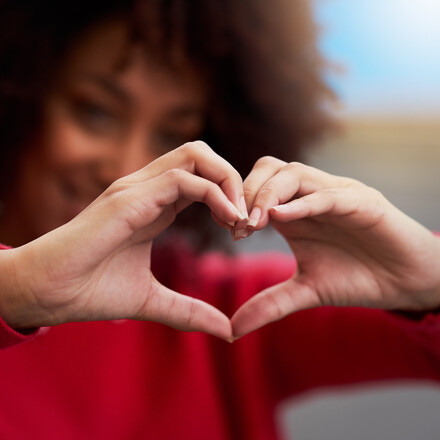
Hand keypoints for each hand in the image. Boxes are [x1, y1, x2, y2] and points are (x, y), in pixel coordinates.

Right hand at [0, 142, 245, 340]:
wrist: (48, 292)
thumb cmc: (91, 291)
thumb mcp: (152, 300)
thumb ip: (190, 311)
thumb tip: (226, 331)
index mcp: (154, 206)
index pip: (201, 178)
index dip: (229, 198)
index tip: (242, 231)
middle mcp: (147, 189)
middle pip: (202, 155)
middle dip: (234, 180)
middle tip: (246, 219)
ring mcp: (137, 189)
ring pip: (196, 155)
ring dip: (228, 182)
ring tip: (240, 219)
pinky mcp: (129, 198)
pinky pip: (183, 179)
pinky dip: (215, 194)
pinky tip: (229, 221)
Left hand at [231, 157, 439, 336]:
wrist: (405, 282)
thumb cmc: (356, 278)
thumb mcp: (305, 292)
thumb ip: (270, 304)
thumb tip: (232, 331)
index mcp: (294, 211)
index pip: (257, 187)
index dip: (238, 204)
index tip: (229, 231)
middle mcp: (311, 196)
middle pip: (269, 169)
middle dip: (247, 193)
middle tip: (238, 226)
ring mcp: (336, 194)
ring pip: (294, 174)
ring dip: (268, 194)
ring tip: (254, 224)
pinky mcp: (362, 201)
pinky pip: (328, 194)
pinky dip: (303, 203)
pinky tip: (280, 217)